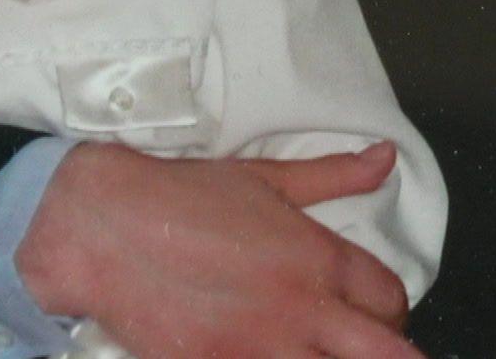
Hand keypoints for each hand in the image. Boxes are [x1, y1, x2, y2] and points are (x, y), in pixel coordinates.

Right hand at [16, 141, 420, 358]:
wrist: (102, 226)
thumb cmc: (182, 196)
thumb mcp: (265, 178)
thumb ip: (333, 174)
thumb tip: (385, 157)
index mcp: (318, 257)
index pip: (391, 297)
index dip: (393, 310)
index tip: (376, 313)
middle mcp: (302, 308)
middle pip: (389, 354)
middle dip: (392, 354)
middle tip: (371, 348)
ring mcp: (261, 348)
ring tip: (323, 352)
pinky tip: (277, 357)